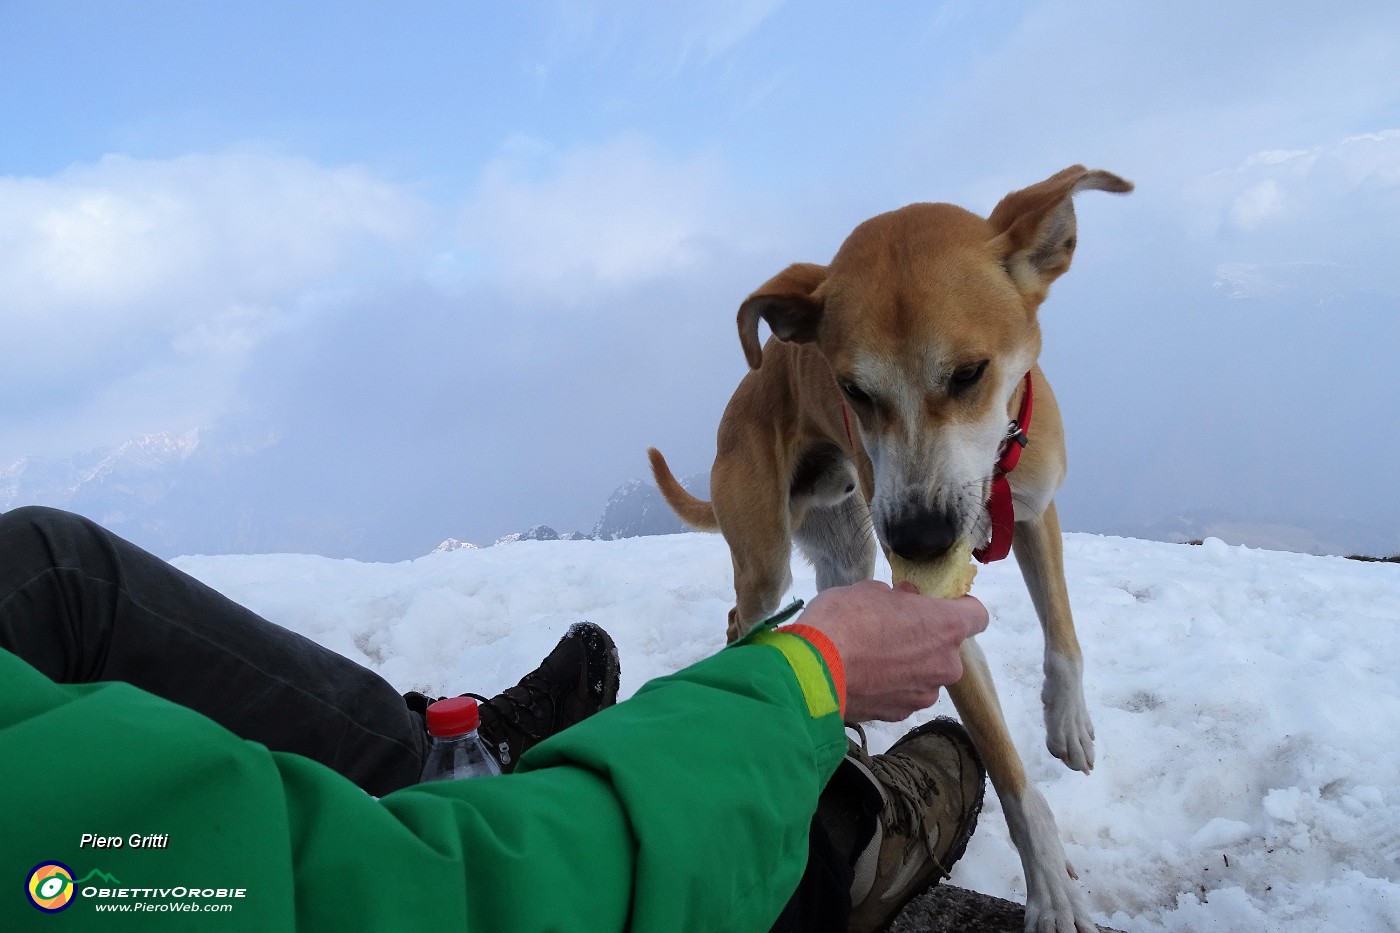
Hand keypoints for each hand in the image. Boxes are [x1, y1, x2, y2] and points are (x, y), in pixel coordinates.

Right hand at [796, 580, 987, 721]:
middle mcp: (945, 664)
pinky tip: (864, 677)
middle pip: (947, 649)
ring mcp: (924, 694)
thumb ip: (897, 598)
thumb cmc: (844, 621)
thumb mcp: (869, 591)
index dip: (959, 607)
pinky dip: (890, 686)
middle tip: (893, 629)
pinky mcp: (900, 714)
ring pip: (926, 675)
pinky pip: (904, 694)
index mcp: (945, 627)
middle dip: (926, 639)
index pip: (977, 615)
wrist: (813, 674)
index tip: (937, 604)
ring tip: (873, 658)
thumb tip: (903, 600)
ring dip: (909, 666)